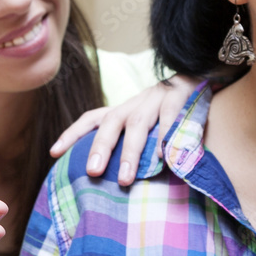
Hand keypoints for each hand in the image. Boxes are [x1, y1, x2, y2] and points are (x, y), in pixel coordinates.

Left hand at [50, 75, 199, 184]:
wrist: (201, 76)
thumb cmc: (171, 112)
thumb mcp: (148, 124)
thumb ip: (134, 144)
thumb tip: (115, 180)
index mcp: (125, 109)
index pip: (92, 118)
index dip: (72, 133)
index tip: (53, 153)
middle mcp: (136, 102)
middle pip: (111, 121)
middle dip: (100, 147)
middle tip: (91, 172)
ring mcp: (157, 98)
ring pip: (137, 123)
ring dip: (129, 152)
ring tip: (124, 178)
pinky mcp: (179, 98)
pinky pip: (169, 119)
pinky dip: (164, 139)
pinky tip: (161, 159)